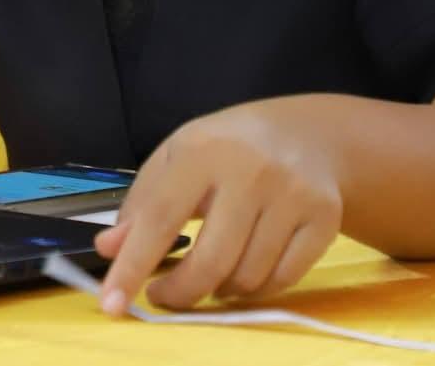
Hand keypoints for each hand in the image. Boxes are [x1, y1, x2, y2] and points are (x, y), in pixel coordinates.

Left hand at [92, 100, 342, 313]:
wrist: (305, 134)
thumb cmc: (227, 148)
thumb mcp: (176, 158)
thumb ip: (141, 203)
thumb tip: (109, 248)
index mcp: (203, 149)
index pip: (160, 217)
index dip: (133, 264)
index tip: (112, 300)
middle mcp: (251, 170)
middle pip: (211, 260)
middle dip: (180, 292)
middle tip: (163, 296)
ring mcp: (292, 195)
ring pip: (247, 277)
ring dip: (218, 290)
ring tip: (208, 275)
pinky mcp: (324, 218)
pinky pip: (282, 280)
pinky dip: (255, 290)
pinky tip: (242, 274)